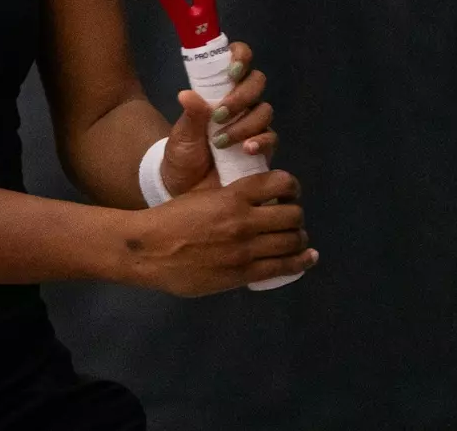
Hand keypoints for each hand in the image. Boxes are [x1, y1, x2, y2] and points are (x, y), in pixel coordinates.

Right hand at [119, 170, 315, 295]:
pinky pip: (283, 266)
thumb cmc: (172, 219)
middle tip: (288, 220)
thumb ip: (229, 195)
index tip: (288, 193)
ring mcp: (245, 248)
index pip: (280, 183)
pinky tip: (307, 257)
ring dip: (298, 238)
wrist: (149, 248)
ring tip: (293, 239)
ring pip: (292, 240)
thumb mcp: (202, 195)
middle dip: (295, 216)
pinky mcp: (243, 272)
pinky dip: (301, 261)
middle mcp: (244, 220)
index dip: (291, 187)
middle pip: (293, 215)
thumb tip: (254, 197)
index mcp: (233, 195)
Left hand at [161, 41, 277, 195]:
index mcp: (219, 92)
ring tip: (221, 141)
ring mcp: (253, 125)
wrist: (185, 188)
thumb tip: (186, 94)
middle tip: (220, 113)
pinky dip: (260, 142)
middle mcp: (240, 104)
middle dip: (242, 95)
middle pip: (257, 83)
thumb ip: (190, 116)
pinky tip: (246, 149)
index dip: (240, 57)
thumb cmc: (182, 154)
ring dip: (245, 123)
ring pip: (264, 110)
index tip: (231, 70)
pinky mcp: (262, 149)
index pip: (237, 61)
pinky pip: (271, 139)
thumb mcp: (182, 135)